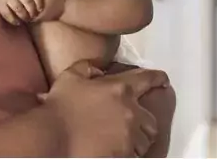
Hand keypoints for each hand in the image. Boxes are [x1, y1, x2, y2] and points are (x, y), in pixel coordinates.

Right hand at [0, 0, 43, 25]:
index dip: (39, 3)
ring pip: (19, 9)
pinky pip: (8, 14)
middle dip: (32, 12)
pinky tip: (17, 22)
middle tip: (34, 17)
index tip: (41, 9)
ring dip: (24, 16)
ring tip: (27, 20)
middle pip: (28, 2)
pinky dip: (13, 20)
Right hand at [42, 60, 170, 156]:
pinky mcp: (124, 156)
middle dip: (145, 121)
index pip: (148, 79)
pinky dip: (130, 153)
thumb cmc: (59, 107)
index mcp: (120, 88)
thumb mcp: (72, 75)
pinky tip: (119, 152)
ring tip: (126, 140)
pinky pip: (136, 156)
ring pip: (146, 139)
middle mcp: (130, 112)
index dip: (158, 78)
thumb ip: (90, 67)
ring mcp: (129, 136)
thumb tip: (101, 71)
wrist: (51, 138)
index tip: (164, 81)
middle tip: (133, 123)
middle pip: (151, 119)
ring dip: (138, 139)